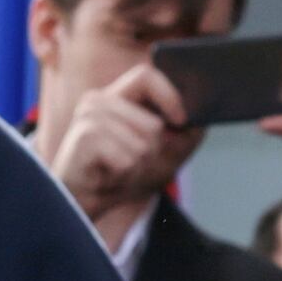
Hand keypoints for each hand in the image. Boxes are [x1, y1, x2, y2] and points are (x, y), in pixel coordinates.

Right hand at [44, 62, 193, 229]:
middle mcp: (99, 100)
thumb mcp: (161, 155)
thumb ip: (183, 134)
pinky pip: (128, 160)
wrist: (82, 204)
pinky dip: (125, 176)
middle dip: (153, 153)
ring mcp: (88, 116)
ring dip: (138, 167)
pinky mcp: (84, 137)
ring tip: (118, 170)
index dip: (169, 95)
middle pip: (152, 123)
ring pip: (143, 145)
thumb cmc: (121, 176)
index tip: (181, 121)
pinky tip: (108, 176)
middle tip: (132, 163)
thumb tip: (199, 120)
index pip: (146, 76)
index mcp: (116, 96)